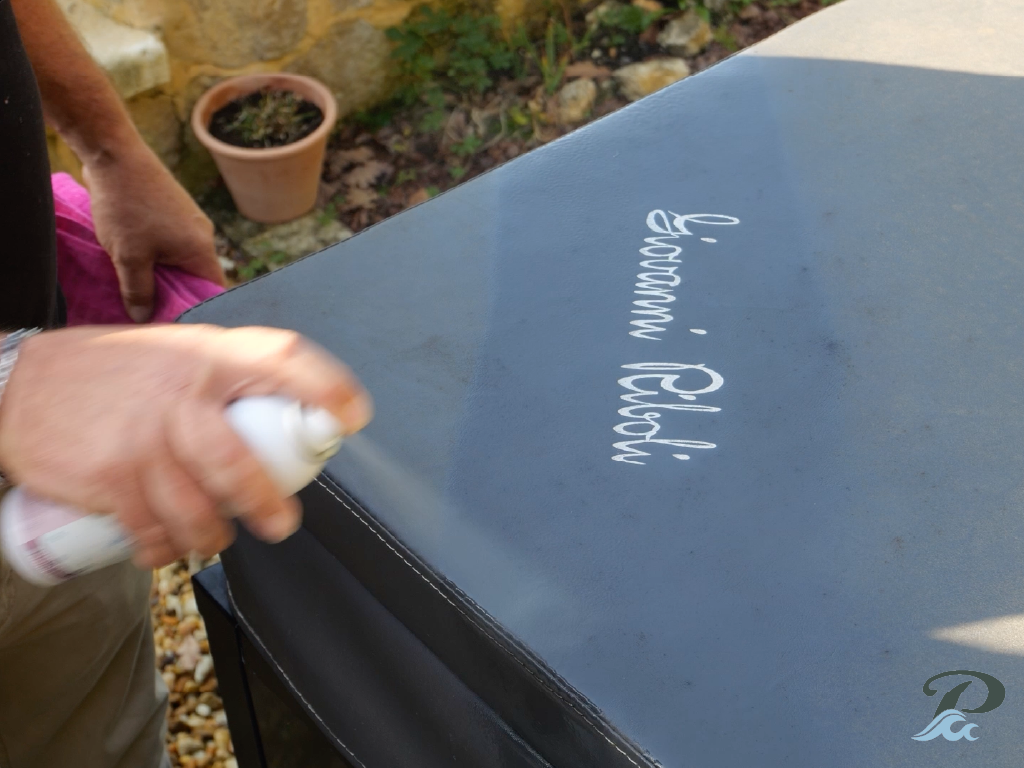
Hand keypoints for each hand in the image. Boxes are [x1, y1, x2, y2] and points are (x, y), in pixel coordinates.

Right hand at [0, 325, 371, 567]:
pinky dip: (166, 551)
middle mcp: (180, 396)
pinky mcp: (109, 479)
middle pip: (241, 465)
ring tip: (214, 536)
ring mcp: (143, 441)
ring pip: (200, 513)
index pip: (283, 360)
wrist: (23, 384)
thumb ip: (230, 375)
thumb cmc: (120, 372)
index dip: (326, 388)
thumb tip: (293, 414)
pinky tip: (166, 547)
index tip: (352, 417)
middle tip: (281, 524)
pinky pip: (154, 534)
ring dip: (213, 536)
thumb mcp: (180, 352)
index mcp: (209, 357)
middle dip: (267, 505)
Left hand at [82, 142, 225, 322]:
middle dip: (176, 292)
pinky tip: (136, 256)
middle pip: (197, 276)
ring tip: (140, 281)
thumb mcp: (127, 257)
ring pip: (183, 259)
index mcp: (201, 249)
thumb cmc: (125, 207)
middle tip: (151, 307)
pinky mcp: (176, 211)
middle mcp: (203, 236)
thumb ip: (137, 290)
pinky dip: (159, 254)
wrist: (115, 155)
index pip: (212, 290)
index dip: (197, 308)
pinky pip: (174, 243)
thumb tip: (143, 317)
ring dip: (164, 272)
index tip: (176, 321)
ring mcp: (191, 221)